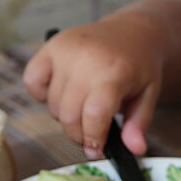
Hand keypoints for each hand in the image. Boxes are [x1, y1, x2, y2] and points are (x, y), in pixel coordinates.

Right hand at [22, 14, 162, 156]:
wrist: (132, 31)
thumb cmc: (140, 66)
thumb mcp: (148, 95)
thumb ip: (139, 123)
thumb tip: (134, 150)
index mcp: (116, 71)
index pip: (95, 112)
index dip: (93, 137)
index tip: (96, 149)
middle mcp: (88, 58)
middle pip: (69, 114)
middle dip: (78, 134)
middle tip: (90, 135)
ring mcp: (65, 50)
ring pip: (52, 104)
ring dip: (65, 116)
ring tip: (82, 108)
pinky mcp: (50, 46)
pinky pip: (31, 81)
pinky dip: (41, 94)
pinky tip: (61, 93)